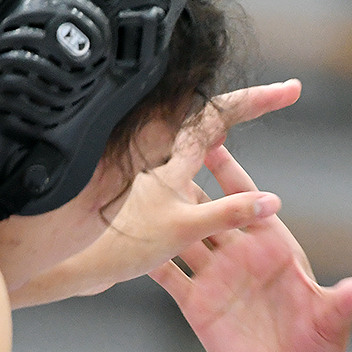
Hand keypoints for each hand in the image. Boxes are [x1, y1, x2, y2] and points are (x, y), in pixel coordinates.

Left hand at [10, 81, 301, 306]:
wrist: (58, 261)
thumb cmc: (112, 244)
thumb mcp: (180, 230)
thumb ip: (228, 214)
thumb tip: (272, 201)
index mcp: (170, 154)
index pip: (223, 115)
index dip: (259, 100)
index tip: (292, 90)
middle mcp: (157, 154)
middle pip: (207, 118)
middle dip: (244, 105)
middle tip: (278, 95)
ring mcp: (145, 171)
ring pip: (189, 140)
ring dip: (218, 130)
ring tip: (242, 121)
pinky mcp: (135, 191)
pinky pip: (178, 168)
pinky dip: (199, 161)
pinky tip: (202, 167)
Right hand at [148, 142, 351, 351]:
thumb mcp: (332, 323)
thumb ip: (345, 301)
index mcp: (274, 247)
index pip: (249, 200)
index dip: (230, 170)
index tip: (210, 138)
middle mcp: (242, 256)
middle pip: (209, 208)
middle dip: (186, 180)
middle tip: (157, 150)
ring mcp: (217, 278)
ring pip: (183, 234)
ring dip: (161, 212)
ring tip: (133, 185)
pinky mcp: (197, 304)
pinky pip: (168, 274)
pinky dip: (148, 256)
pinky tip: (123, 239)